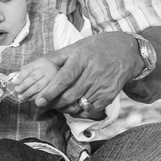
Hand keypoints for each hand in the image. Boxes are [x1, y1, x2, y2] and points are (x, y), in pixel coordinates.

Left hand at [8, 58, 58, 103]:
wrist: (68, 69)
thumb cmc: (49, 69)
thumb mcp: (40, 65)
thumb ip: (29, 68)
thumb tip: (16, 76)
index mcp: (42, 62)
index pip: (29, 69)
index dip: (20, 76)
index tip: (14, 82)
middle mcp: (48, 68)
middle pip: (33, 77)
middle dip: (24, 85)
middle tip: (17, 91)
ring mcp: (54, 77)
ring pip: (39, 86)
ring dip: (28, 93)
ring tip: (21, 97)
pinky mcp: (58, 85)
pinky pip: (45, 92)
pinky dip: (37, 97)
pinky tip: (31, 99)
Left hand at [18, 33, 140, 115]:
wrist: (125, 52)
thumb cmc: (96, 49)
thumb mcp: (76, 47)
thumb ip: (57, 57)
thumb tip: (35, 65)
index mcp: (82, 59)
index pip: (64, 79)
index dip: (51, 92)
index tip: (39, 101)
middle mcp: (93, 73)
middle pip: (69, 95)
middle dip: (55, 103)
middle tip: (47, 104)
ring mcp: (102, 86)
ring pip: (78, 105)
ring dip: (65, 109)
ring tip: (59, 105)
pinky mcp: (108, 96)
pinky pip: (89, 111)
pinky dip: (78, 112)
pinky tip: (73, 107)